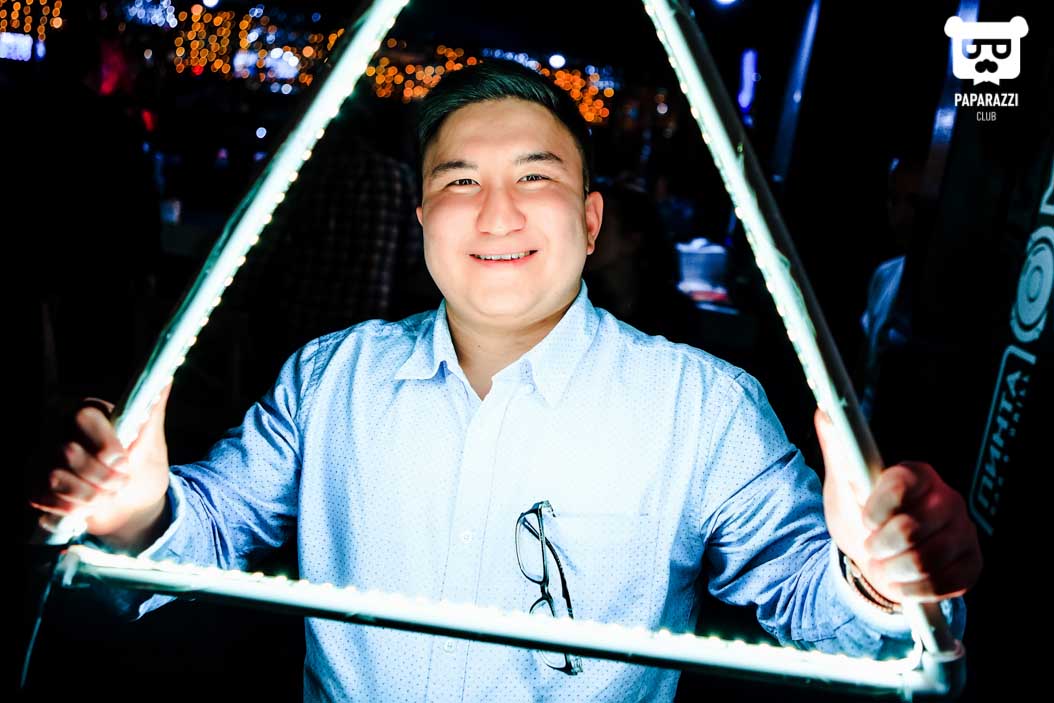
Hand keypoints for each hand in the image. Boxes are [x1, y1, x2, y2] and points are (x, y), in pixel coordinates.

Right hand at [30, 385, 172, 551]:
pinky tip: (87, 507)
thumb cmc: (142, 470)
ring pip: (55, 477)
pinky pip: (42, 496)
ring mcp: (44, 456)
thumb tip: (167, 379)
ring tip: (107, 496)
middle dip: (102, 477)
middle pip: (68, 451)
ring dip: (89, 495)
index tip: (124, 463)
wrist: (132, 507)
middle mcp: (61, 429)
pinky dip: (71, 508)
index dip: (104, 445)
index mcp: (90, 412)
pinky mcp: (34, 482)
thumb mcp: (152, 443)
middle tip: (120, 484)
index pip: (83, 417)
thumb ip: (151, 413)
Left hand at [815, 409, 981, 603]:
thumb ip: (839, 448)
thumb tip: (826, 411)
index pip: (902, 484)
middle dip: (880, 545)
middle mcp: (948, 500)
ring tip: (885, 564)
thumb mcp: (844, 484)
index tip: (865, 519)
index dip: (878, 508)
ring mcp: (964, 532)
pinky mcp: (972, 564)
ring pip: (925, 561)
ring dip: (893, 570)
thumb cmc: (861, 515)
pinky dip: (914, 590)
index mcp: (917, 475)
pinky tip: (904, 582)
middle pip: (911, 529)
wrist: (878, 558)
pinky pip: (944, 585)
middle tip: (872, 546)